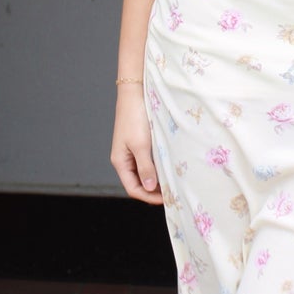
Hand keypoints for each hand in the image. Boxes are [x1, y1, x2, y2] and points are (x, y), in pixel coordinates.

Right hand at [110, 88, 164, 204]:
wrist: (135, 93)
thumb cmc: (135, 118)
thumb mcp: (141, 145)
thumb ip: (145, 168)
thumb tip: (150, 189)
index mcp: (120, 162)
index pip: (133, 188)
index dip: (148, 197)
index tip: (166, 199)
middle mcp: (124, 159)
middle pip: (138, 183)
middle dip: (153, 191)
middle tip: (172, 193)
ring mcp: (131, 151)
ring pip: (143, 173)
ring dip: (156, 180)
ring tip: (172, 183)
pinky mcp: (139, 143)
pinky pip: (147, 161)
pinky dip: (157, 168)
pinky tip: (169, 167)